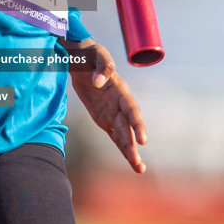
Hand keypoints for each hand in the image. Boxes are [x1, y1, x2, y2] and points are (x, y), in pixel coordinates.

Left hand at [62, 37, 147, 172]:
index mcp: (121, 91)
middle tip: (137, 163)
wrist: (80, 60)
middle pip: (129, 128)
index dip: (138, 125)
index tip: (143, 139)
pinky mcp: (105, 119)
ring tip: (139, 169)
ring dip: (130, 151)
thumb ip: (103, 67)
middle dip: (133, 145)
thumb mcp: (97, 55)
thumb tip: (100, 82)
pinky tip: (131, 161)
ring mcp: (113, 113)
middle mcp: (120, 105)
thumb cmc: (91, 55)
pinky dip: (122, 148)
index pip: (132, 110)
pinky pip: (115, 136)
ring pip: (124, 135)